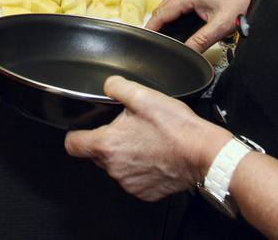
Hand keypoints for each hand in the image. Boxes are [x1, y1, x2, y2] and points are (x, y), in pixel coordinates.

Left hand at [65, 76, 231, 201]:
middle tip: (128, 129)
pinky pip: (133, 180)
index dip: (76, 134)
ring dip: (124, 156)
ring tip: (145, 141)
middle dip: (107, 142)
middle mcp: (115, 168)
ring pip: (116, 167)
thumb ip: (117, 86)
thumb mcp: (144, 95)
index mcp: (108, 145)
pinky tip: (154, 156)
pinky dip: (139, 169)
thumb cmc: (176, 127)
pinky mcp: (145, 193)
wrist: (204, 153)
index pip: (72, 145)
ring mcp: (129, 183)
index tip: (83, 130)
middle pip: (96, 155)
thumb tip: (109, 84)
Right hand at [145, 0, 257, 51]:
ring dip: (164, 20)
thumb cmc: (242, 0)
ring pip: (169, 6)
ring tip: (161, 36)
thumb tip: (187, 52)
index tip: (143, 39)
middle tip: (152, 42)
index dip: (151, 27)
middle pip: (162, 8)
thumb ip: (201, 40)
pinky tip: (174, 27)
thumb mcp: (221, 25)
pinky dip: (173, 16)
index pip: (161, 12)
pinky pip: (178, 4)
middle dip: (156, 25)